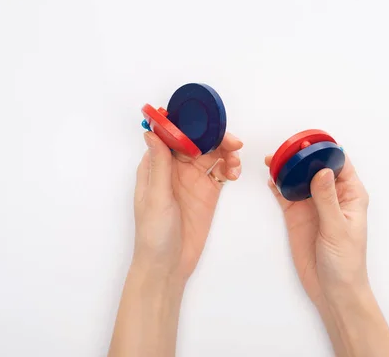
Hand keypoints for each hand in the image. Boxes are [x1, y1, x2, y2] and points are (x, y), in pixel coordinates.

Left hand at [134, 131, 242, 282]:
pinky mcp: (208, 193)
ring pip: (213, 155)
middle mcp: (176, 168)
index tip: (210, 123)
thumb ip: (159, 164)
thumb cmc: (154, 232)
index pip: (175, 136)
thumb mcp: (156, 197)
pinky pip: (221, 172)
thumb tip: (152, 131)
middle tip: (234, 144)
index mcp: (157, 165)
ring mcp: (193, 180)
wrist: (168, 266)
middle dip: (216, 138)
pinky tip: (234, 174)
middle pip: (198, 142)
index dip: (192, 126)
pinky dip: (230, 168)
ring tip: (235, 163)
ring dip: (226, 152)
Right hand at [266, 153, 388, 356]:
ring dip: (287, 168)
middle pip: (315, 167)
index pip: (339, 163)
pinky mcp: (297, 216)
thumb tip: (321, 170)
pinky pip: (286, 195)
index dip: (325, 150)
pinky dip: (278, 185)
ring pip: (299, 178)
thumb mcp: (337, 228)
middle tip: (284, 148)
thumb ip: (327, 199)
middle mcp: (331, 195)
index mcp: (350, 194)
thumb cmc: (346, 262)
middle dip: (301, 156)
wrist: (333, 290)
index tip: (308, 142)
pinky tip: (270, 177)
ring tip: (272, 159)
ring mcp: (313, 205)